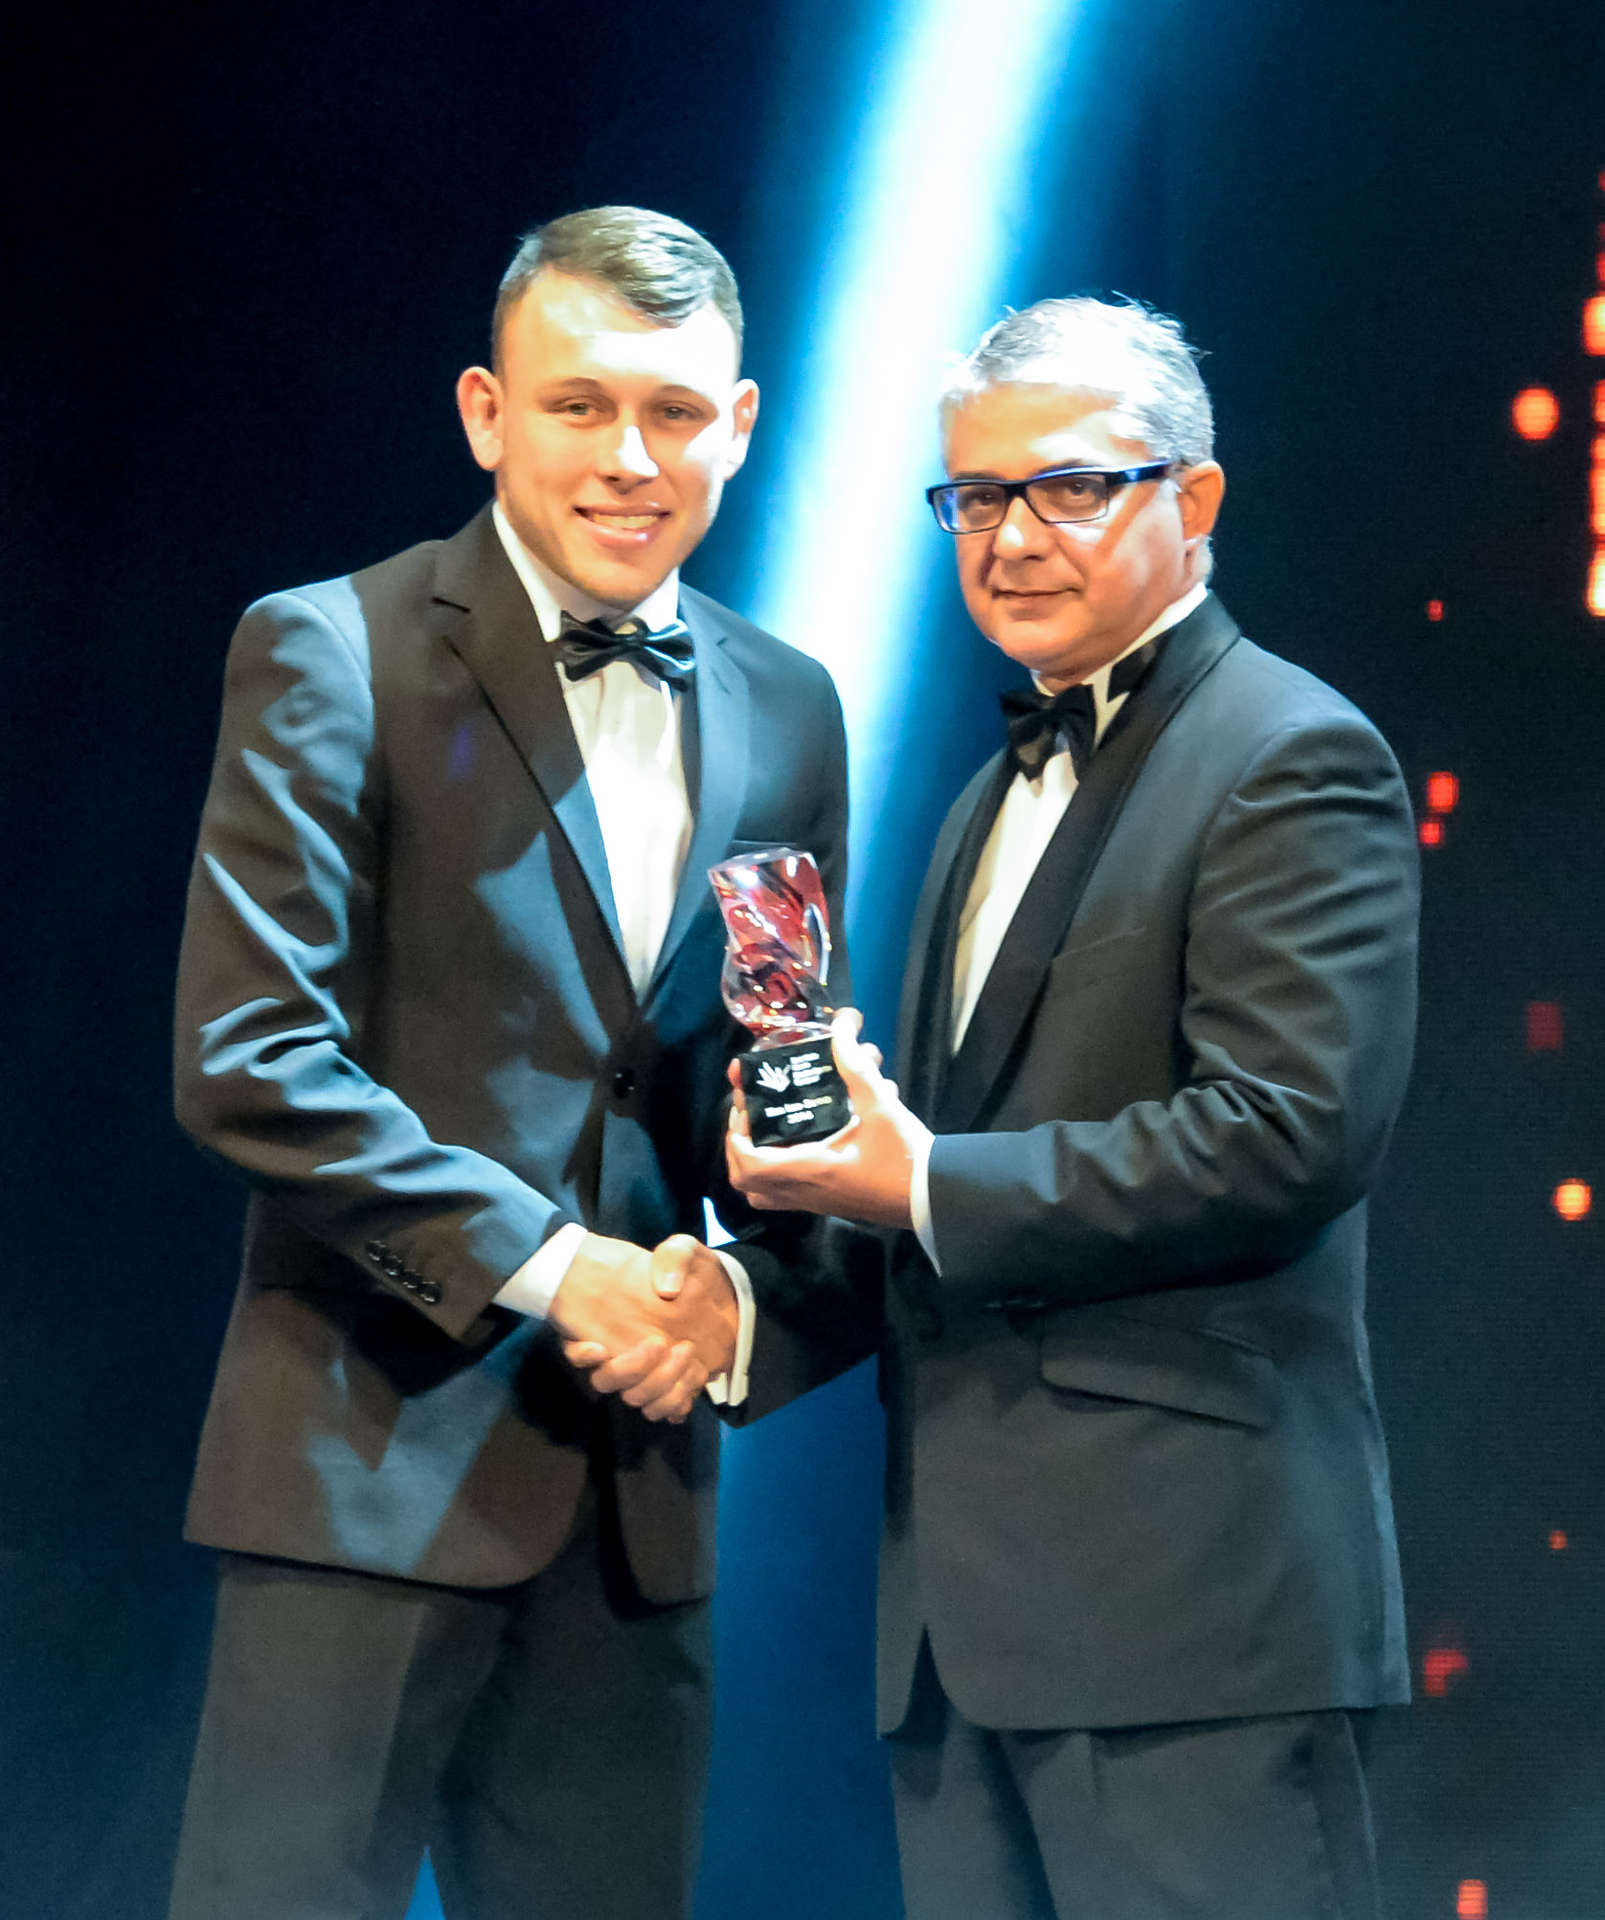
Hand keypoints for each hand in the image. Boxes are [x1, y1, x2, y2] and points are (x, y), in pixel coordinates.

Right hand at [555, 1233, 737, 1420]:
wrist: (720, 1294)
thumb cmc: (691, 1272)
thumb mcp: (685, 1251)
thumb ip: (674, 1257)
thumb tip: (667, 1288)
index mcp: (609, 1322)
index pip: (576, 1349)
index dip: (581, 1355)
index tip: (599, 1348)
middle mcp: (618, 1353)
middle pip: (606, 1381)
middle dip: (633, 1369)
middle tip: (665, 1343)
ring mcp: (643, 1373)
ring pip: (635, 1398)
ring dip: (659, 1386)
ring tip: (689, 1361)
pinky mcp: (670, 1386)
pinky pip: (662, 1410)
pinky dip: (676, 1404)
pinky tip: (693, 1381)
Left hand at [725, 1009, 927, 1226]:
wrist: (935, 1195)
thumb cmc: (905, 1156)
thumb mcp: (880, 1104)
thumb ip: (855, 1064)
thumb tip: (843, 1023)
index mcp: (810, 1169)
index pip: (749, 1163)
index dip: (738, 1133)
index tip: (748, 1104)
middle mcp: (804, 1191)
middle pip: (745, 1180)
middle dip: (739, 1145)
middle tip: (754, 1112)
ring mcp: (814, 1202)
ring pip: (762, 1192)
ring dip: (754, 1161)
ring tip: (766, 1128)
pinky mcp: (827, 1203)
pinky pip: (784, 1194)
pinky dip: (777, 1170)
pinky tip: (797, 1139)